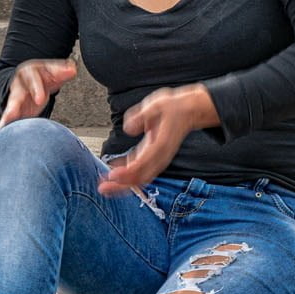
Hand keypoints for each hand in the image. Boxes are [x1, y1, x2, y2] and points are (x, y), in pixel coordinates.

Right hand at [0, 58, 76, 132]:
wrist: (29, 78)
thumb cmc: (43, 75)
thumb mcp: (52, 71)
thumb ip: (63, 70)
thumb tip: (73, 69)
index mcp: (29, 72)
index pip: (33, 79)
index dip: (36, 90)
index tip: (40, 100)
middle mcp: (19, 85)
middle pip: (17, 95)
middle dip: (16, 105)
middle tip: (13, 114)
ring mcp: (15, 98)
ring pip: (10, 107)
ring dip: (7, 117)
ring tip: (2, 127)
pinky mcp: (14, 110)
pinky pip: (9, 118)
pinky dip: (5, 125)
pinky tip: (1, 133)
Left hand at [98, 84, 218, 195]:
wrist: (190, 112)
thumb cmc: (174, 109)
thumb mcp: (156, 105)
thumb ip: (141, 116)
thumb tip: (129, 128)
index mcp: (161, 144)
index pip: (143, 163)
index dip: (127, 172)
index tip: (113, 175)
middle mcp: (161, 156)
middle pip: (141, 177)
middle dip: (122, 185)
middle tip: (104, 188)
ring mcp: (159, 160)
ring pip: (141, 179)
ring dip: (123, 185)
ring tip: (106, 186)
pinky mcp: (155, 159)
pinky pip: (142, 173)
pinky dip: (128, 178)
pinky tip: (115, 175)